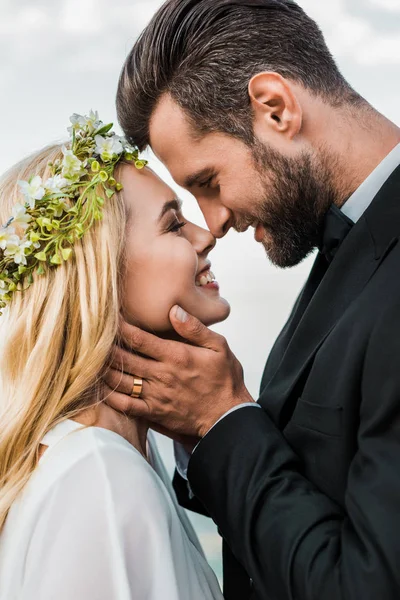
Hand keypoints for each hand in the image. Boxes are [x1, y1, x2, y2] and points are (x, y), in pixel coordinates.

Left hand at [103, 306, 254, 438]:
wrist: (228, 417)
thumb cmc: (225, 379)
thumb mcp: (219, 347)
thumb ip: (194, 328)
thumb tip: (174, 309)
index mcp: (176, 356)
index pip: (139, 338)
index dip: (120, 327)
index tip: (106, 316)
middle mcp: (162, 375)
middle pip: (124, 358)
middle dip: (105, 346)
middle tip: (89, 335)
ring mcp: (156, 395)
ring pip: (121, 380)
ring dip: (104, 368)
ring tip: (89, 357)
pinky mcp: (155, 412)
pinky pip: (126, 405)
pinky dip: (110, 395)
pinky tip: (100, 386)